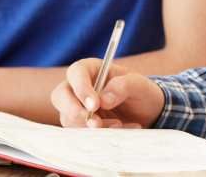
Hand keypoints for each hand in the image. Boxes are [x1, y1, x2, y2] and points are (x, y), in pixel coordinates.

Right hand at [50, 58, 164, 128]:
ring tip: (118, 125)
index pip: (76, 73)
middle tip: (96, 124)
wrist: (145, 113)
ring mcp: (75, 107)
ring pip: (68, 118)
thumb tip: (104, 99)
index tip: (94, 105)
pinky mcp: (78, 125)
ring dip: (90, 127)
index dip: (81, 88)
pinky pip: (78, 133)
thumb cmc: (140, 92)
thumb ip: (124, 86)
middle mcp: (78, 87)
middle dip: (76, 112)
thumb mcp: (140, 85)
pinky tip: (119, 130)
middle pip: (60, 96)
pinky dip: (97, 135)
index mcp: (91, 69)